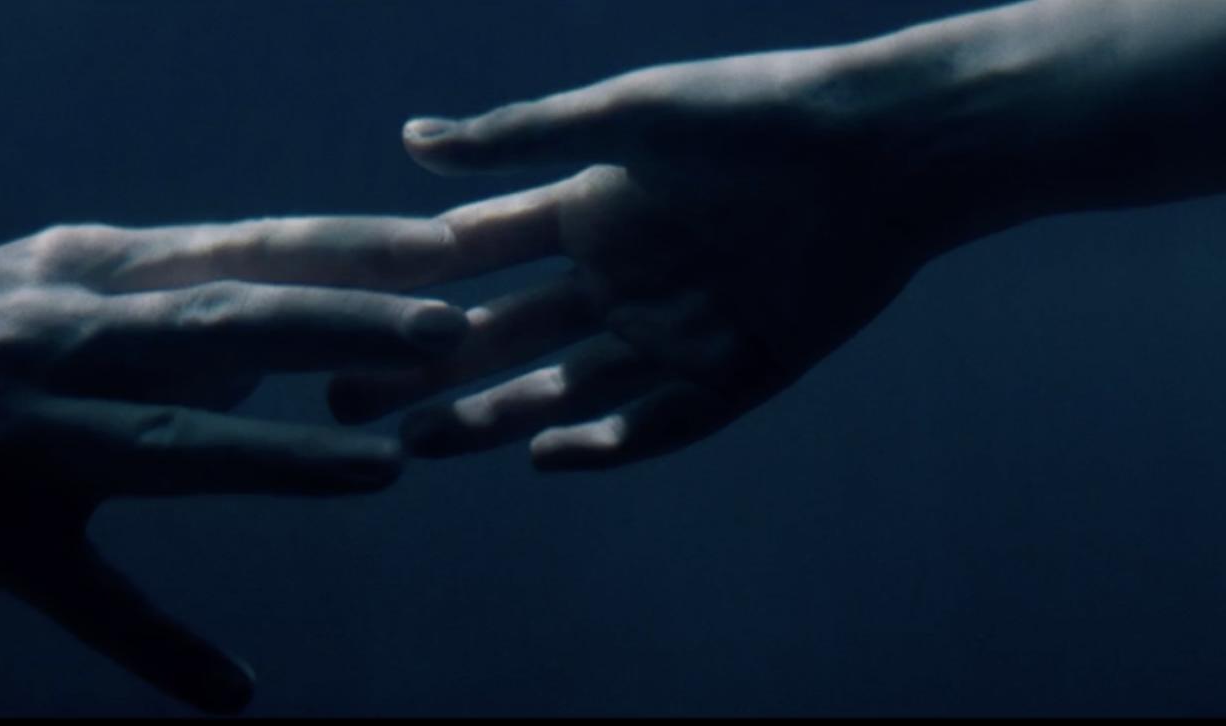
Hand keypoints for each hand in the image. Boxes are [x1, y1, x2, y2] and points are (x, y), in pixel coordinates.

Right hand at [0, 217, 467, 713]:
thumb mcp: (26, 282)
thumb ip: (141, 299)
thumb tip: (257, 323)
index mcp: (79, 273)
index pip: (238, 249)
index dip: (347, 247)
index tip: (448, 244)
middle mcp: (57, 336)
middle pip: (222, 319)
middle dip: (344, 319)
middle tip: (454, 325)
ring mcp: (18, 432)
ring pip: (165, 433)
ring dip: (279, 448)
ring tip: (385, 463)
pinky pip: (83, 597)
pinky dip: (161, 648)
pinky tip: (232, 691)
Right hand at [329, 47, 1012, 469]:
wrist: (888, 149)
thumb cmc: (756, 112)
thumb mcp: (630, 115)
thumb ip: (523, 138)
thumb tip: (411, 140)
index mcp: (591, 210)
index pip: (479, 261)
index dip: (410, 289)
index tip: (337, 315)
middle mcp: (624, 276)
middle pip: (509, 335)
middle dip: (430, 369)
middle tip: (351, 405)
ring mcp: (677, 328)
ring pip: (569, 387)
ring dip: (499, 416)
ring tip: (423, 445)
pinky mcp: (739, 370)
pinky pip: (660, 423)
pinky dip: (606, 442)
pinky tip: (547, 456)